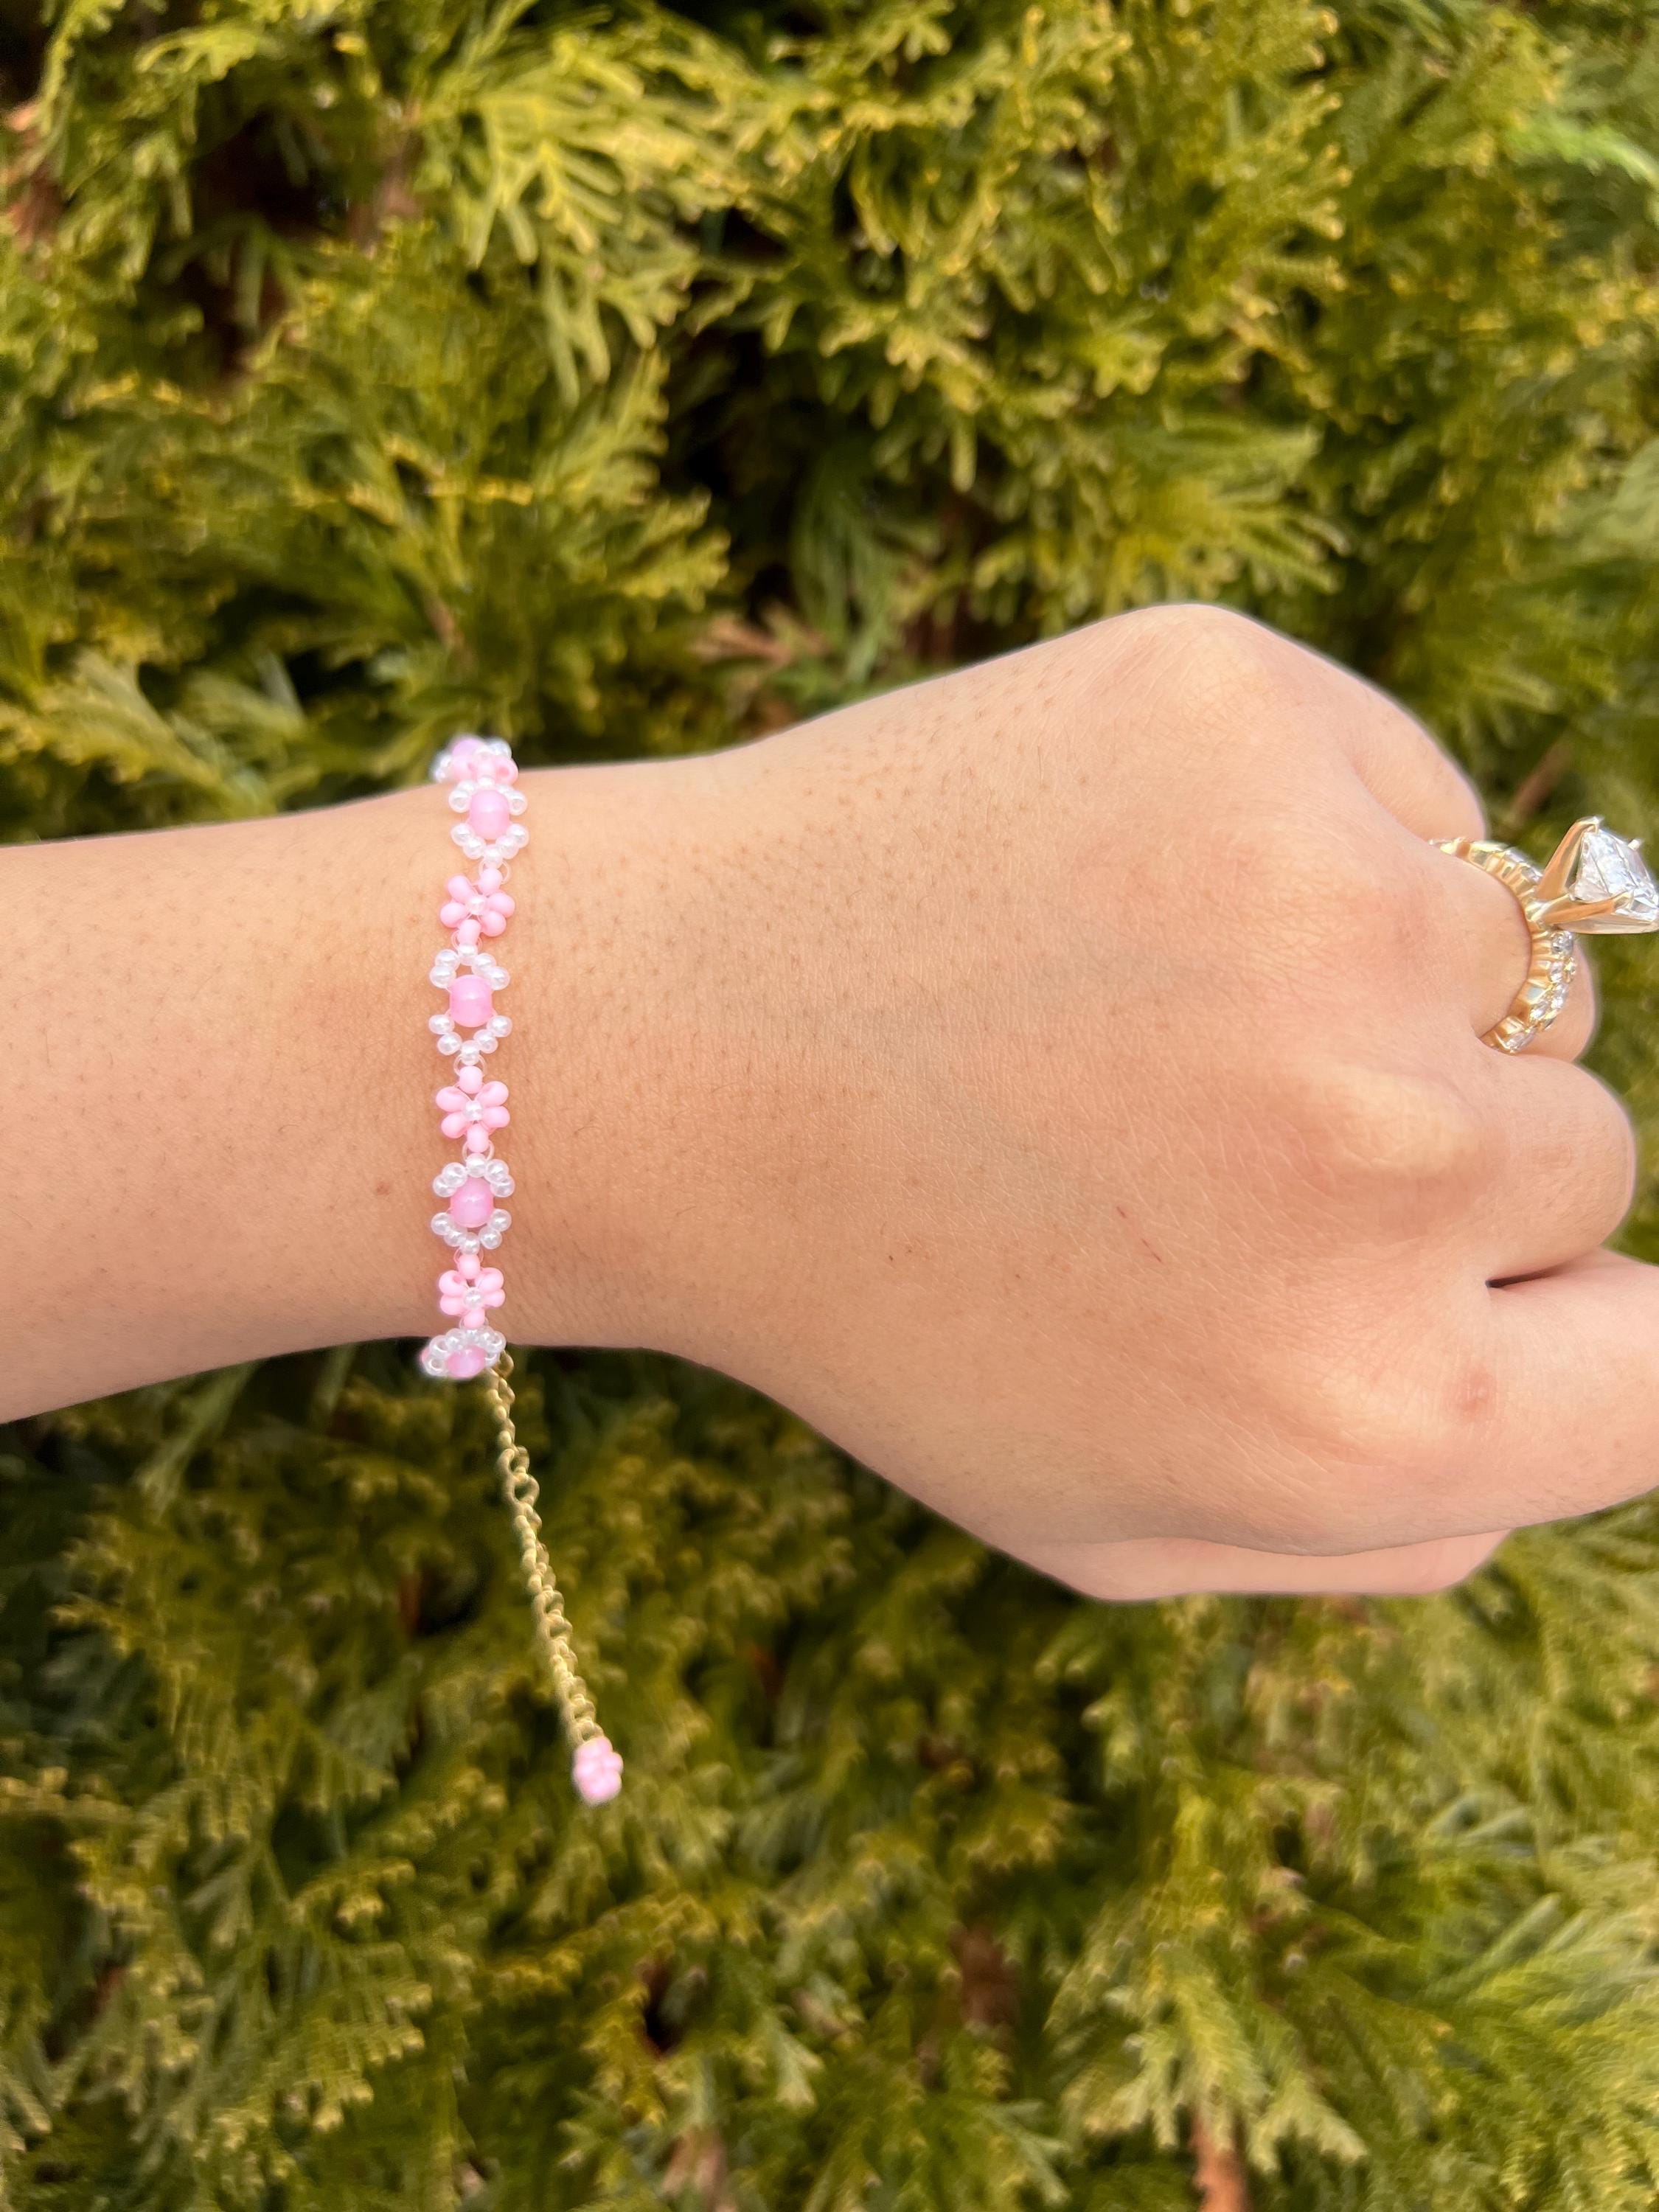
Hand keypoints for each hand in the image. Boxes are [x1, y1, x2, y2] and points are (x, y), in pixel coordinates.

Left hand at [542, 607, 1644, 1596]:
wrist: (649, 1051)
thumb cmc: (887, 1303)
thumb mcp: (1124, 1521)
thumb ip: (1405, 1518)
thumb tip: (1608, 1382)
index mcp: (1368, 1414)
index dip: (1574, 1325)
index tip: (1468, 1286)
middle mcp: (1387, 1166)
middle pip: (1584, 1156)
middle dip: (1425, 1165)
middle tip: (1185, 1145)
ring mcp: (1329, 913)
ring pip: (1509, 966)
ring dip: (1371, 996)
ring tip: (1134, 1013)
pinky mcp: (1244, 716)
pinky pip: (1411, 803)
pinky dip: (1313, 844)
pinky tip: (1122, 892)